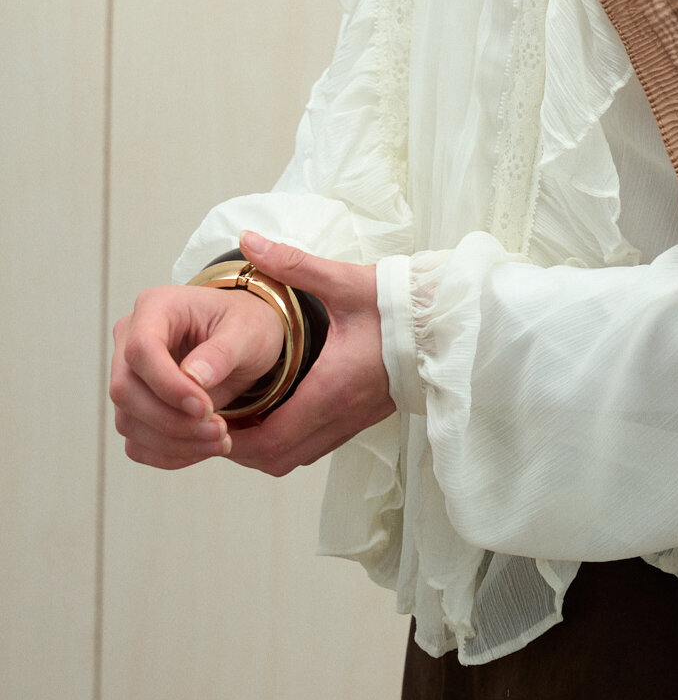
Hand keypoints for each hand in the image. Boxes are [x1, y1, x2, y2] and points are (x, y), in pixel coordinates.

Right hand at [111, 266, 284, 468]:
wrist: (247, 342)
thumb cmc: (247, 325)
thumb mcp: (248, 330)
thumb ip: (222, 352)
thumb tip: (193, 378)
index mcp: (157, 307)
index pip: (141, 349)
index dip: (167, 385)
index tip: (205, 407)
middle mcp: (131, 338)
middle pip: (125, 390)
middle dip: (171, 420)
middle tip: (218, 431)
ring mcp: (129, 374)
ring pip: (128, 421)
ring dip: (173, 442)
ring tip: (220, 441)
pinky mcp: (136, 406)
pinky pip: (137, 442)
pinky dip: (168, 454)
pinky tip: (203, 448)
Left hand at [223, 230, 395, 476]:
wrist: (451, 325)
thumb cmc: (402, 306)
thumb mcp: (345, 281)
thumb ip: (293, 264)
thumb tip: (248, 240)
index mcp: (332, 387)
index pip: (270, 437)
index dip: (231, 437)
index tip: (205, 417)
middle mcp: (341, 415)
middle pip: (276, 459)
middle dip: (238, 447)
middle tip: (211, 419)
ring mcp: (354, 422)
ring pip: (295, 458)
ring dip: (262, 447)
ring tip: (238, 417)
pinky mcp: (363, 420)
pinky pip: (314, 447)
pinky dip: (287, 440)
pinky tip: (274, 411)